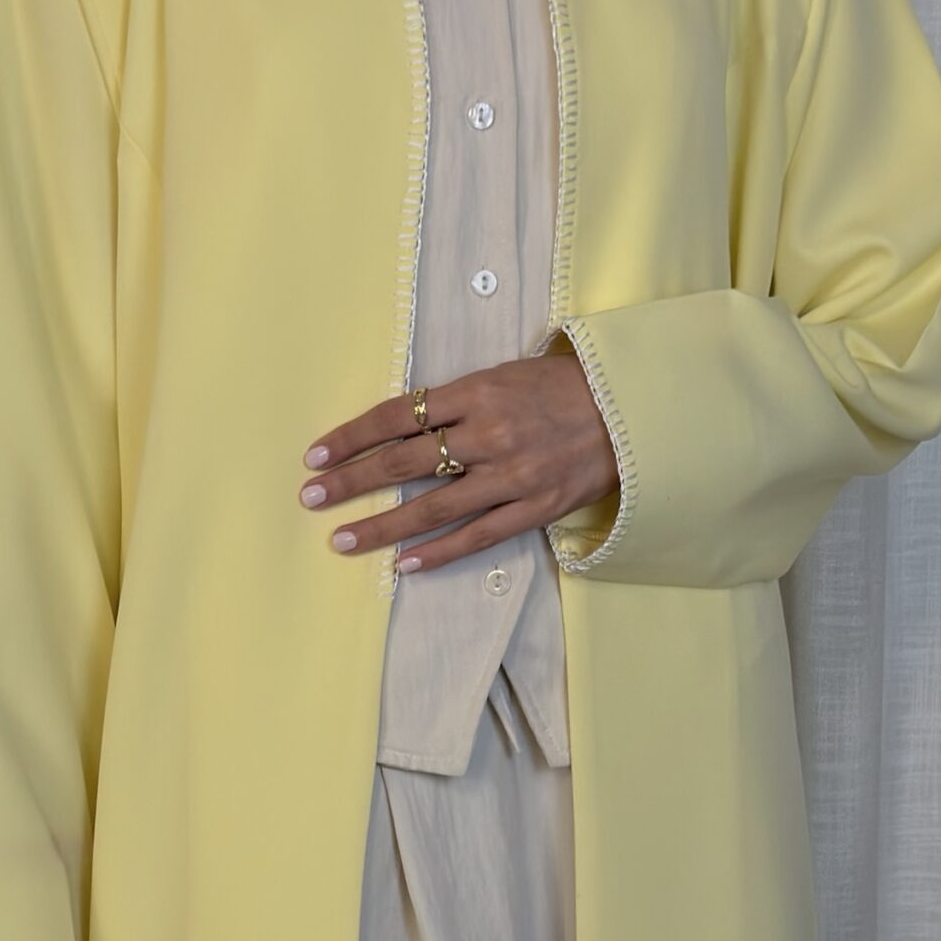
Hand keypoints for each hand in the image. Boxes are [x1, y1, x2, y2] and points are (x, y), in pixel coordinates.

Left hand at [298, 348, 618, 571]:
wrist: (629, 410)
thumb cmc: (559, 388)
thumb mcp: (502, 376)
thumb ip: (454, 401)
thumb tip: (399, 426)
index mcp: (477, 392)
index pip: (397, 415)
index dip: (352, 437)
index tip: (316, 455)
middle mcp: (489, 433)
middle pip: (404, 462)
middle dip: (351, 482)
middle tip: (310, 497)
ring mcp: (512, 475)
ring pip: (432, 507)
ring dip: (382, 526)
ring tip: (341, 540)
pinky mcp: (533, 508)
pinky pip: (476, 536)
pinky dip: (437, 553)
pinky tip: (403, 564)